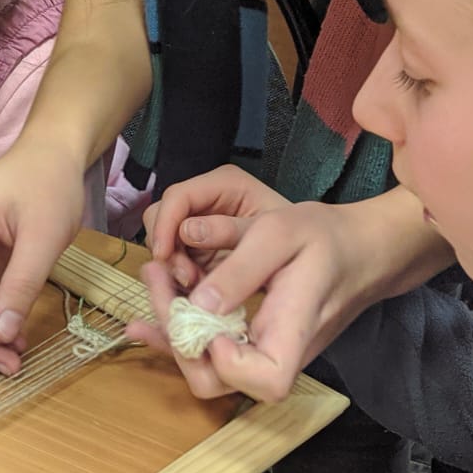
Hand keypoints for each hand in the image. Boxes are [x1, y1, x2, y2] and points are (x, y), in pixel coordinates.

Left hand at [127, 170, 441, 402]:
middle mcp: (273, 357)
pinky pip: (203, 352)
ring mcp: (257, 356)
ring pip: (200, 368)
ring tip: (154, 275)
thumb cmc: (326, 239)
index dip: (229, 363)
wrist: (357, 249)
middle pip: (213, 380)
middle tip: (157, 274)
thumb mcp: (281, 234)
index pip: (263, 381)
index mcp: (293, 335)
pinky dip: (173, 330)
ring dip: (167, 327)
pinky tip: (148, 309)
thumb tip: (198, 306)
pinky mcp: (245, 345)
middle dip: (173, 333)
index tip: (211, 321)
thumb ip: (239, 271)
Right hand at [142, 164, 289, 290]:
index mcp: (224, 184)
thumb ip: (228, 231)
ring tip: (195, 284)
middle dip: (167, 249)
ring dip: (171, 266)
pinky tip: (196, 288)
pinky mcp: (195, 249)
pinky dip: (176, 276)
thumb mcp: (265, 233)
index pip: (178, 197)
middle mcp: (205, 200)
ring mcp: (197, 226)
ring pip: (161, 241)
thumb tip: (187, 233)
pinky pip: (171, 261)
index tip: (164, 255)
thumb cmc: (297, 239)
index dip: (165, 224)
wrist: (312, 258)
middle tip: (186, 278)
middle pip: (160, 217)